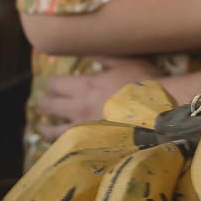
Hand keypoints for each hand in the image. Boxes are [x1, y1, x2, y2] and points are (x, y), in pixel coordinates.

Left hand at [33, 57, 152, 139]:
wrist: (158, 113)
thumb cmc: (143, 84)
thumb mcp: (124, 62)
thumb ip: (102, 56)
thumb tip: (84, 54)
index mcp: (84, 86)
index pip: (56, 83)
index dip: (52, 83)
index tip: (53, 83)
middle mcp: (78, 108)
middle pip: (51, 106)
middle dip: (45, 102)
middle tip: (42, 102)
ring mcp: (83, 129)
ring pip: (54, 131)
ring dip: (46, 128)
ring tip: (43, 128)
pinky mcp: (91, 145)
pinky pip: (68, 147)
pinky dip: (61, 145)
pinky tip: (61, 145)